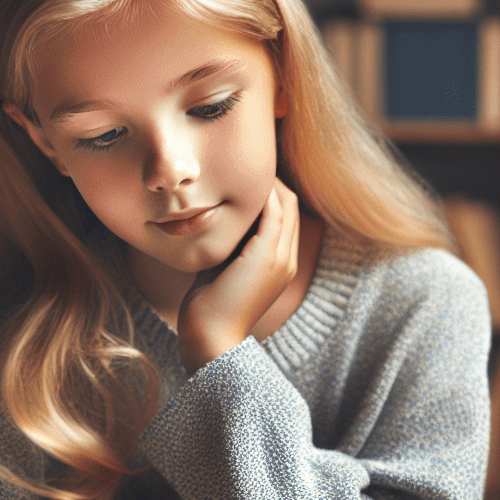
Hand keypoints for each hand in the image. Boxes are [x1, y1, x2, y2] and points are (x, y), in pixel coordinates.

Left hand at [176, 178, 301, 372]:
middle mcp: (287, 260)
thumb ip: (230, 245)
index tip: (242, 176)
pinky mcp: (268, 257)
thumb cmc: (209, 307)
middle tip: (242, 161)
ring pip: (285, 204)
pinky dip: (262, 194)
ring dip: (266, 181)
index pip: (284, 215)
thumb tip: (215, 220)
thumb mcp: (223, 268)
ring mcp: (281, 259)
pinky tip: (240, 181)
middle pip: (290, 204)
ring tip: (241, 164)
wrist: (210, 337)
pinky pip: (274, 213)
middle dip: (270, 180)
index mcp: (280, 264)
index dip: (268, 192)